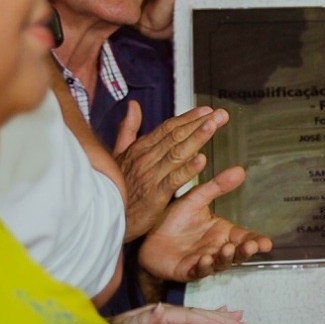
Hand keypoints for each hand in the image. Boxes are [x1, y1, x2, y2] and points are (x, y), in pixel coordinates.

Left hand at [108, 302, 246, 323]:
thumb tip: (159, 309)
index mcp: (155, 314)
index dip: (209, 319)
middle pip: (196, 313)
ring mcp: (161, 322)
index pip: (188, 315)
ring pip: (194, 319)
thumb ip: (139, 321)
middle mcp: (161, 315)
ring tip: (235, 319)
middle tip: (241, 320)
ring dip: (215, 319)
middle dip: (219, 317)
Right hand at [115, 103, 228, 240]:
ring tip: (213, 126)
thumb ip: (128, 130)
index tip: (207, 110)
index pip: (168, 128)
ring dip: (197, 138)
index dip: (188, 117)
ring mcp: (150, 176)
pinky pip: (173, 180)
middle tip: (221, 114)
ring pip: (177, 153)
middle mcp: (145, 159)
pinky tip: (201, 160)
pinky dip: (186, 169)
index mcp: (139, 149)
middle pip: (176, 136)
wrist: (104, 218)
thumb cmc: (115, 187)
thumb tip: (133, 105)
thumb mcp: (118, 155)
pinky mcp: (154, 196)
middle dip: (200, 123)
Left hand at [137, 0, 258, 40]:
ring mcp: (203, 14)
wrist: (145, 25)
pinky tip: (239, 30)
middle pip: (230, 1)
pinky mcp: (201, 26)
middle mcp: (205, 1)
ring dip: (241, 13)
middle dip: (248, 1)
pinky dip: (230, 25)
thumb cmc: (156, 8)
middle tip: (267, 5)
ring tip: (259, 17)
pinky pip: (218, 24)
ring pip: (226, 13)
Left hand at [140, 165, 272, 280]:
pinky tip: (205, 258)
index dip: (256, 241)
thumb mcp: (196, 199)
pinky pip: (199, 271)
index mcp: (222, 233)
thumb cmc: (173, 220)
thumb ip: (217, 187)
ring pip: (221, 264)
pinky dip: (204, 266)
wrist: (147, 235)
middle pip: (237, 254)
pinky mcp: (187, 270)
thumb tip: (240, 170)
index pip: (244, 238)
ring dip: (226, 258)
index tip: (267, 243)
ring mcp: (203, 261)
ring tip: (227, 249)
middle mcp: (216, 248)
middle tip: (251, 247)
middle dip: (245, 252)